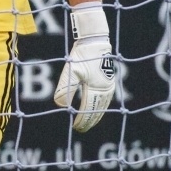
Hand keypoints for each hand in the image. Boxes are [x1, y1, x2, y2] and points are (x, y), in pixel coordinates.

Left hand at [54, 3, 116, 131]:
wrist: (94, 42)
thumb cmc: (82, 55)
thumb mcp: (71, 72)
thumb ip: (66, 89)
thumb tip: (61, 105)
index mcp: (96, 88)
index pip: (88, 110)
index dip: (82, 120)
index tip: (75, 127)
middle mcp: (105, 89)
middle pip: (97, 110)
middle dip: (89, 121)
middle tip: (80, 129)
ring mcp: (109, 86)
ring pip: (103, 106)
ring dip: (96, 116)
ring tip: (89, 123)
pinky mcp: (109, 82)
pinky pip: (106, 100)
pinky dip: (100, 107)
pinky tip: (96, 110)